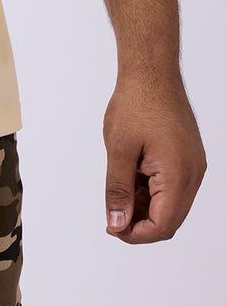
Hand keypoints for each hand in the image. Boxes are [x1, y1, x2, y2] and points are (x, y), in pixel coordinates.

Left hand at [102, 69, 205, 243]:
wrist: (151, 72)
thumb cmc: (135, 103)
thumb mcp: (119, 149)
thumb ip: (118, 190)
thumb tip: (117, 224)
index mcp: (178, 174)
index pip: (163, 225)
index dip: (136, 234)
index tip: (112, 226)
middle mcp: (193, 174)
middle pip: (170, 219)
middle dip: (140, 223)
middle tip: (112, 214)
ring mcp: (193, 166)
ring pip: (172, 205)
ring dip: (146, 207)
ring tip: (119, 191)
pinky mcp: (188, 158)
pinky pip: (173, 187)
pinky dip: (153, 191)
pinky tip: (131, 179)